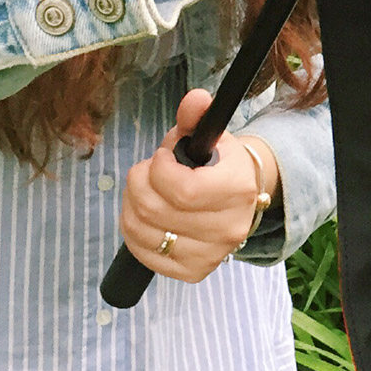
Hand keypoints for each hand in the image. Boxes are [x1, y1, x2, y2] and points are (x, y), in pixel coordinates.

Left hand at [119, 89, 278, 282]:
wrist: (239, 198)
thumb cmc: (216, 163)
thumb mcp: (209, 135)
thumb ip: (196, 116)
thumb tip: (195, 98)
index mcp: (237, 189)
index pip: (183, 190)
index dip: (159, 170)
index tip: (162, 157)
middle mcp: (228, 228)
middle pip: (154, 210)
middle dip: (138, 182)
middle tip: (146, 172)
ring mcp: (211, 255)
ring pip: (143, 232)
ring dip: (131, 205)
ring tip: (144, 191)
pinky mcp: (193, 272)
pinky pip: (143, 255)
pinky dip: (133, 232)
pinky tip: (145, 215)